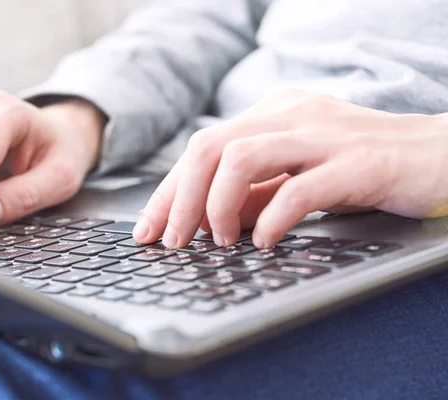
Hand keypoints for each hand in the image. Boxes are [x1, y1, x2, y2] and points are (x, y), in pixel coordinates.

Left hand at [133, 89, 447, 248]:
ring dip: (217, 206)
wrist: (438, 156)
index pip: (202, 147)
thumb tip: (209, 221)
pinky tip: (265, 242)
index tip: (149, 229)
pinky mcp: (358, 163)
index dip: (168, 191)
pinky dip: (272, 219)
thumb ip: (255, 194)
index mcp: (274, 114)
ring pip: (242, 157)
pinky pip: (299, 188)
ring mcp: (324, 135)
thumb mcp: (296, 176)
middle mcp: (292, 114)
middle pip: (210, 147)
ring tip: (218, 241)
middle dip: (180, 199)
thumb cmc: (364, 166)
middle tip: (172, 242)